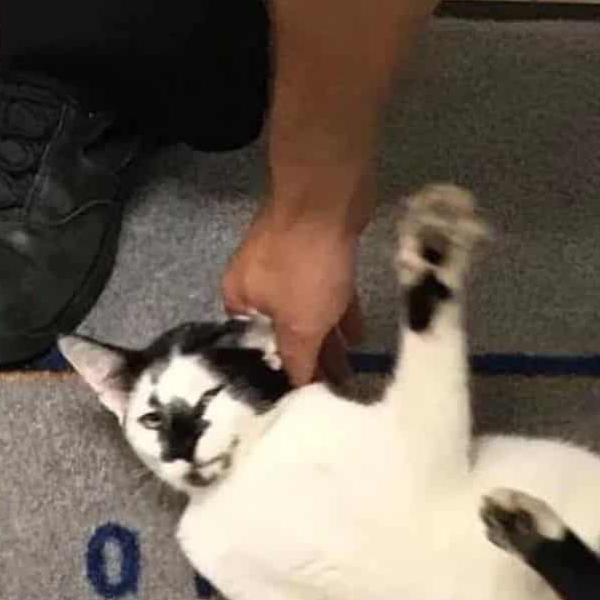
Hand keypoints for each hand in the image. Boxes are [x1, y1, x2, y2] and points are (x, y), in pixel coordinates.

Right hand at [221, 176, 371, 385]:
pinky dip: (341, 313)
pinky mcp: (318, 251)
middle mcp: (258, 283)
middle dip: (310, 360)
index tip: (302, 401)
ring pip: (309, 312)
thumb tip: (296, 385)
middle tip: (335, 393)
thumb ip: (297, 359)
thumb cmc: (305, 266)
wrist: (326, 197)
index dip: (278, 374)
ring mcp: (289, 264)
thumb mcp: (299, 325)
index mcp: (240, 300)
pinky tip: (359, 337)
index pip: (256, 349)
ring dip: (329, 340)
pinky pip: (328, 292)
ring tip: (351, 374)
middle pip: (285, 331)